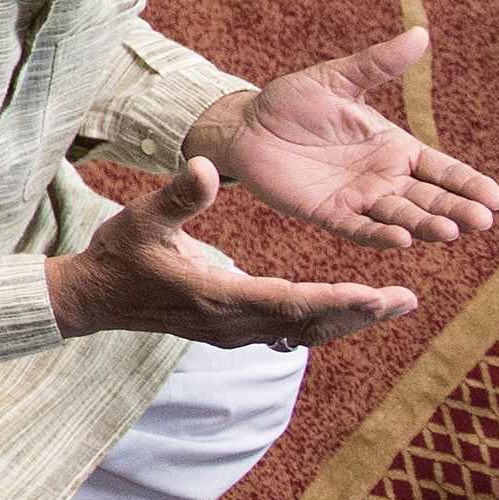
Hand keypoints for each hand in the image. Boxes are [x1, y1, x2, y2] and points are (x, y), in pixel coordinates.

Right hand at [53, 159, 420, 347]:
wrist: (94, 298)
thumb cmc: (119, 252)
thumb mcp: (142, 217)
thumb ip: (178, 195)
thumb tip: (206, 166)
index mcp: (215, 296)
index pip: (287, 303)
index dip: (334, 300)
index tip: (376, 293)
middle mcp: (231, 323)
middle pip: (307, 325)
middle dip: (357, 313)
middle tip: (404, 300)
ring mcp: (232, 332)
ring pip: (303, 333)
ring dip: (348, 320)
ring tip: (392, 305)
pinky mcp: (231, 331)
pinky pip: (289, 332)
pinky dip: (323, 321)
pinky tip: (349, 310)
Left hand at [185, 33, 498, 248]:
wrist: (245, 125)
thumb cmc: (293, 102)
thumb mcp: (338, 79)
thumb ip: (377, 63)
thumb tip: (420, 33)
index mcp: (394, 148)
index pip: (442, 170)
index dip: (469, 184)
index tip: (498, 200)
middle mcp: (383, 178)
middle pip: (429, 199)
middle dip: (456, 210)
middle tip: (482, 221)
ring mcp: (357, 198)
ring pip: (400, 217)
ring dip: (425, 225)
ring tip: (450, 232)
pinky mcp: (326, 213)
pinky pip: (357, 229)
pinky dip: (378, 236)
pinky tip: (401, 241)